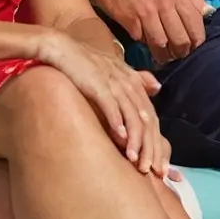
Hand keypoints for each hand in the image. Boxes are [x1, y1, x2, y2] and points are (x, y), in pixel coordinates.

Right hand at [38, 30, 172, 176]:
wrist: (60, 47)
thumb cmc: (85, 62)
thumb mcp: (115, 69)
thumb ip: (137, 79)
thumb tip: (157, 87)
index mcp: (133, 82)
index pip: (151, 116)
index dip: (157, 142)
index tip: (159, 165)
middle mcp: (128, 83)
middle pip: (147, 120)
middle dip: (151, 148)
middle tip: (153, 171)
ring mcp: (114, 83)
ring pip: (133, 117)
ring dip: (136, 142)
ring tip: (136, 162)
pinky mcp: (98, 84)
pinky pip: (112, 107)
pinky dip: (118, 124)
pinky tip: (121, 140)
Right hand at [91, 0, 211, 65]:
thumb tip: (205, 12)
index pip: (195, 22)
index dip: (197, 40)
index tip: (194, 46)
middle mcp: (163, 1)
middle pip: (180, 38)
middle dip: (181, 52)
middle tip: (178, 54)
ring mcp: (145, 12)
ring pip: (162, 44)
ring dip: (164, 55)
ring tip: (163, 56)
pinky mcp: (129, 20)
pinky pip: (142, 40)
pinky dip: (144, 43)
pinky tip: (145, 41)